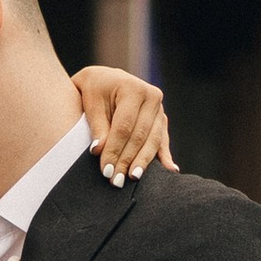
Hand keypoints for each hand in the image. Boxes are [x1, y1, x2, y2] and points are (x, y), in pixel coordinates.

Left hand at [73, 66, 174, 184]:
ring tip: (133, 178)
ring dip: (143, 162)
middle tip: (116, 181)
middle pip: (140, 135)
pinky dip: (164, 155)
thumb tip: (98, 150)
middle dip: (127, 160)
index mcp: (133, 88)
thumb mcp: (90, 103)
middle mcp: (151, 96)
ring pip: (153, 140)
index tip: (105, 170)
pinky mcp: (161, 118)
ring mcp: (159, 108)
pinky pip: (162, 139)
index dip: (114, 149)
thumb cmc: (93, 90)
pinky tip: (170, 170)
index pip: (124, 126)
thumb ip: (97, 126)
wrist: (104, 79)